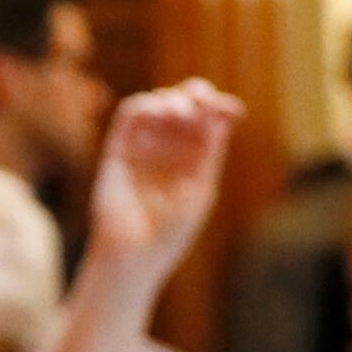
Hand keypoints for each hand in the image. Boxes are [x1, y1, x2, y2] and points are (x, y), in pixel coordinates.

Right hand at [79, 81, 243, 299]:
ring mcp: (143, 146)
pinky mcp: (118, 149)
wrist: (134, 256)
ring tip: (181, 114)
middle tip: (203, 102)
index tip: (234, 111)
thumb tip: (219, 114)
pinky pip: (130, 115)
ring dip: (172, 100)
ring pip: (157, 103)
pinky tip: (162, 114)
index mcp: (192, 158)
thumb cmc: (170, 233)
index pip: (207, 120)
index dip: (220, 108)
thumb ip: (209, 150)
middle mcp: (168, 148)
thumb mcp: (200, 188)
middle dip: (196, 94)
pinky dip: (147, 105)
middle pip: (184, 104)